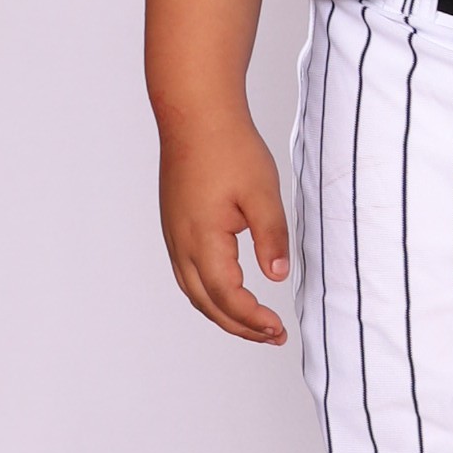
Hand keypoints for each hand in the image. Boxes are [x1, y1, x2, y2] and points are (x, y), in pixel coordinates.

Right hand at [157, 108, 292, 340]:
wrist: (194, 116)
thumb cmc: (230, 148)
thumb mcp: (262, 192)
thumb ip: (272, 236)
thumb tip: (278, 276)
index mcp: (203, 239)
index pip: (228, 296)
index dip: (253, 319)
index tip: (279, 329)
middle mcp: (181, 245)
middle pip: (207, 304)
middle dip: (239, 326)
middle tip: (272, 336)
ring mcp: (173, 237)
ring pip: (194, 292)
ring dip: (222, 313)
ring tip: (254, 324)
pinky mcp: (174, 227)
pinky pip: (188, 274)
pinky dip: (209, 294)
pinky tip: (229, 293)